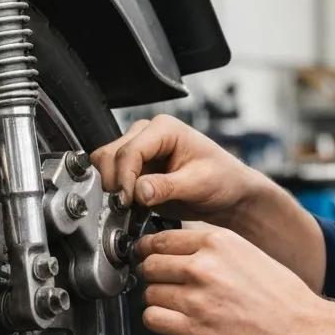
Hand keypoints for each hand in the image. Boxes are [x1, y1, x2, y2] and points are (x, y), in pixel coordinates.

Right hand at [90, 114, 257, 221]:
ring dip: (114, 188)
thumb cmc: (223, 180)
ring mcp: (139, 152)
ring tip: (132, 206)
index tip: (129, 200)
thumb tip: (139, 191)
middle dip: (116, 182)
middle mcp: (147, 135)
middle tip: (128, 206)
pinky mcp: (136, 170)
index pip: (129, 150)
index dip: (125, 178)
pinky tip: (134, 207)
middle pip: (110, 155)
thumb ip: (167, 186)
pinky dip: (117, 194)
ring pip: (106, 165)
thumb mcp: (199, 183)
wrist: (229, 195)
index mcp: (164, 128)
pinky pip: (113, 180)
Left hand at [136, 226, 328, 334]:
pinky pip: (152, 318)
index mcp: (217, 241)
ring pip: (149, 292)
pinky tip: (176, 321)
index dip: (152, 252)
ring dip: (159, 300)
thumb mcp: (246, 253)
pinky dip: (158, 320)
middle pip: (150, 265)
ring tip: (180, 307)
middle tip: (168, 285)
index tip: (151, 259)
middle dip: (155, 276)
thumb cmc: (281, 295)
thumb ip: (210, 249)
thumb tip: (175, 250)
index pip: (160, 240)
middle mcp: (203, 266)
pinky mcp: (194, 329)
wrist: (302, 329)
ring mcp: (196, 298)